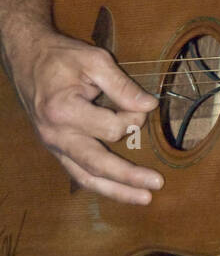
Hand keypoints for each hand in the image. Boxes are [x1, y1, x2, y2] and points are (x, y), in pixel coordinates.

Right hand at [3, 19, 161, 203]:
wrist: (27, 57)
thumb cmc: (61, 56)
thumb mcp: (94, 60)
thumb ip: (122, 86)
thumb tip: (149, 107)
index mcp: (64, 111)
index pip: (111, 129)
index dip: (133, 119)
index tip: (140, 104)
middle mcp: (56, 134)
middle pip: (97, 164)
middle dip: (128, 177)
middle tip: (157, 184)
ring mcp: (53, 145)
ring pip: (85, 177)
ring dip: (115, 191)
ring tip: (142, 198)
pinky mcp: (55, 148)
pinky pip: (77, 172)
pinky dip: (99, 183)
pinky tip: (117, 190)